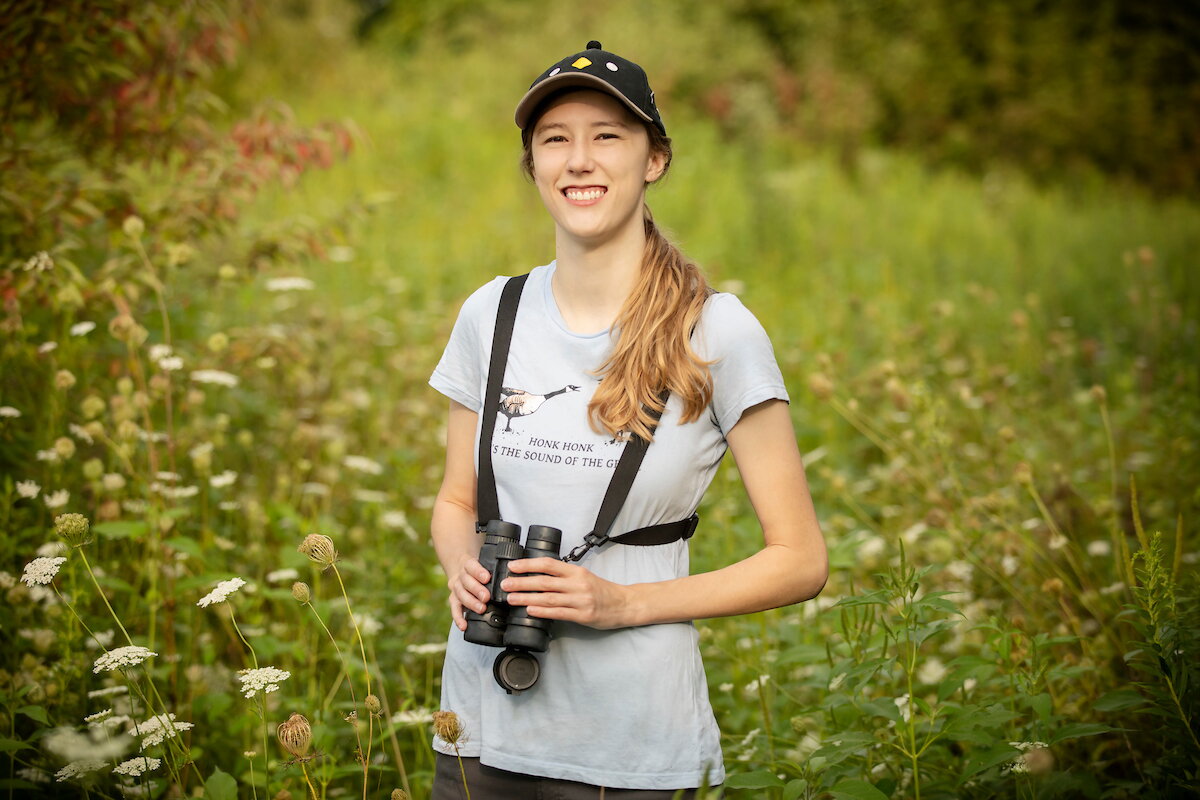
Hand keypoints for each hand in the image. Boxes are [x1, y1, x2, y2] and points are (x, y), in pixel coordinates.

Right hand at [447, 556, 491, 631]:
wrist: (463, 571)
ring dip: (471, 603)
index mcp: (468, 564)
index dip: (478, 571)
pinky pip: (454, 609)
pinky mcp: (454, 600)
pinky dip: (458, 618)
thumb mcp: (485, 564)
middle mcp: (460, 576)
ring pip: (460, 594)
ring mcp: (456, 588)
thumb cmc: (479, 569)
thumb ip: (495, 568)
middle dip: (476, 590)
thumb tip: (512, 575)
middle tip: (486, 597)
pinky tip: (464, 625)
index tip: (487, 578)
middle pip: (465, 581)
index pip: (471, 565)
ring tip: (481, 609)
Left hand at [501, 558, 631, 629]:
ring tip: (511, 598)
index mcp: (576, 571)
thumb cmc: (602, 590)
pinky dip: (542, 611)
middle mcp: (577, 584)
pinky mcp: (583, 615)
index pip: (548, 564)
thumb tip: (538, 575)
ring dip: (526, 598)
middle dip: (522, 582)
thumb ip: (564, 576)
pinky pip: (559, 613)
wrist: (624, 604)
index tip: (512, 566)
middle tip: (505, 583)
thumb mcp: (584, 576)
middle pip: (544, 581)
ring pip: (548, 598)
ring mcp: (580, 600)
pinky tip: (530, 610)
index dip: (528, 564)